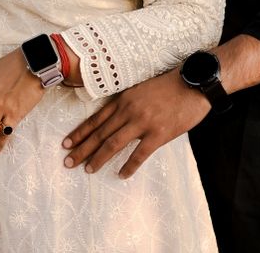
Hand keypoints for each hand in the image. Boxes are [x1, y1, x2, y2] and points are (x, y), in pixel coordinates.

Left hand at [61, 69, 209, 178]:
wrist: (193, 83)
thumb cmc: (169, 85)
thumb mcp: (142, 88)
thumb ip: (128, 102)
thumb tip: (116, 118)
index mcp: (124, 98)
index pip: (96, 118)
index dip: (80, 132)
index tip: (66, 143)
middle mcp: (129, 110)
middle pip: (100, 133)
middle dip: (82, 148)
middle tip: (68, 162)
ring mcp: (143, 122)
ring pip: (114, 144)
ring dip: (98, 158)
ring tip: (87, 170)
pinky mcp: (158, 134)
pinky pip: (139, 154)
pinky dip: (129, 166)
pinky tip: (121, 175)